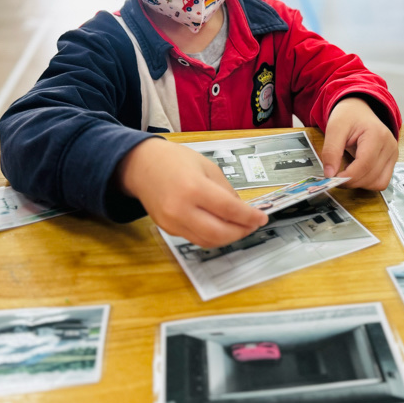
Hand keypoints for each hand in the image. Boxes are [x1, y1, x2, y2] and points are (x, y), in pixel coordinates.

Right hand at [115, 139, 266, 247]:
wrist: (141, 166)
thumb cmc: (176, 161)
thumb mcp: (207, 166)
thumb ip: (226, 190)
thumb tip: (242, 210)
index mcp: (194, 188)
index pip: (229, 209)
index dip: (249, 216)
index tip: (262, 217)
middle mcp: (181, 209)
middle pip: (219, 233)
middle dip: (241, 232)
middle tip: (253, 225)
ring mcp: (172, 223)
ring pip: (208, 241)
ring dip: (229, 238)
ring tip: (240, 228)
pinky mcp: (168, 229)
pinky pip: (196, 238)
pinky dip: (213, 236)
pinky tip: (222, 227)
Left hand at [321, 98, 398, 190]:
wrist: (358, 111)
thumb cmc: (348, 117)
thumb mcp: (334, 128)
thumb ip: (331, 151)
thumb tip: (330, 174)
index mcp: (377, 135)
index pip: (365, 164)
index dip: (348, 176)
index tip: (332, 178)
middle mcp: (390, 146)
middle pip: (371, 176)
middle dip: (351, 181)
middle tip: (335, 176)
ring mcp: (393, 155)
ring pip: (378, 183)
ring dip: (360, 183)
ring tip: (347, 171)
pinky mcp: (391, 162)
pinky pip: (381, 181)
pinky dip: (367, 182)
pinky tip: (356, 172)